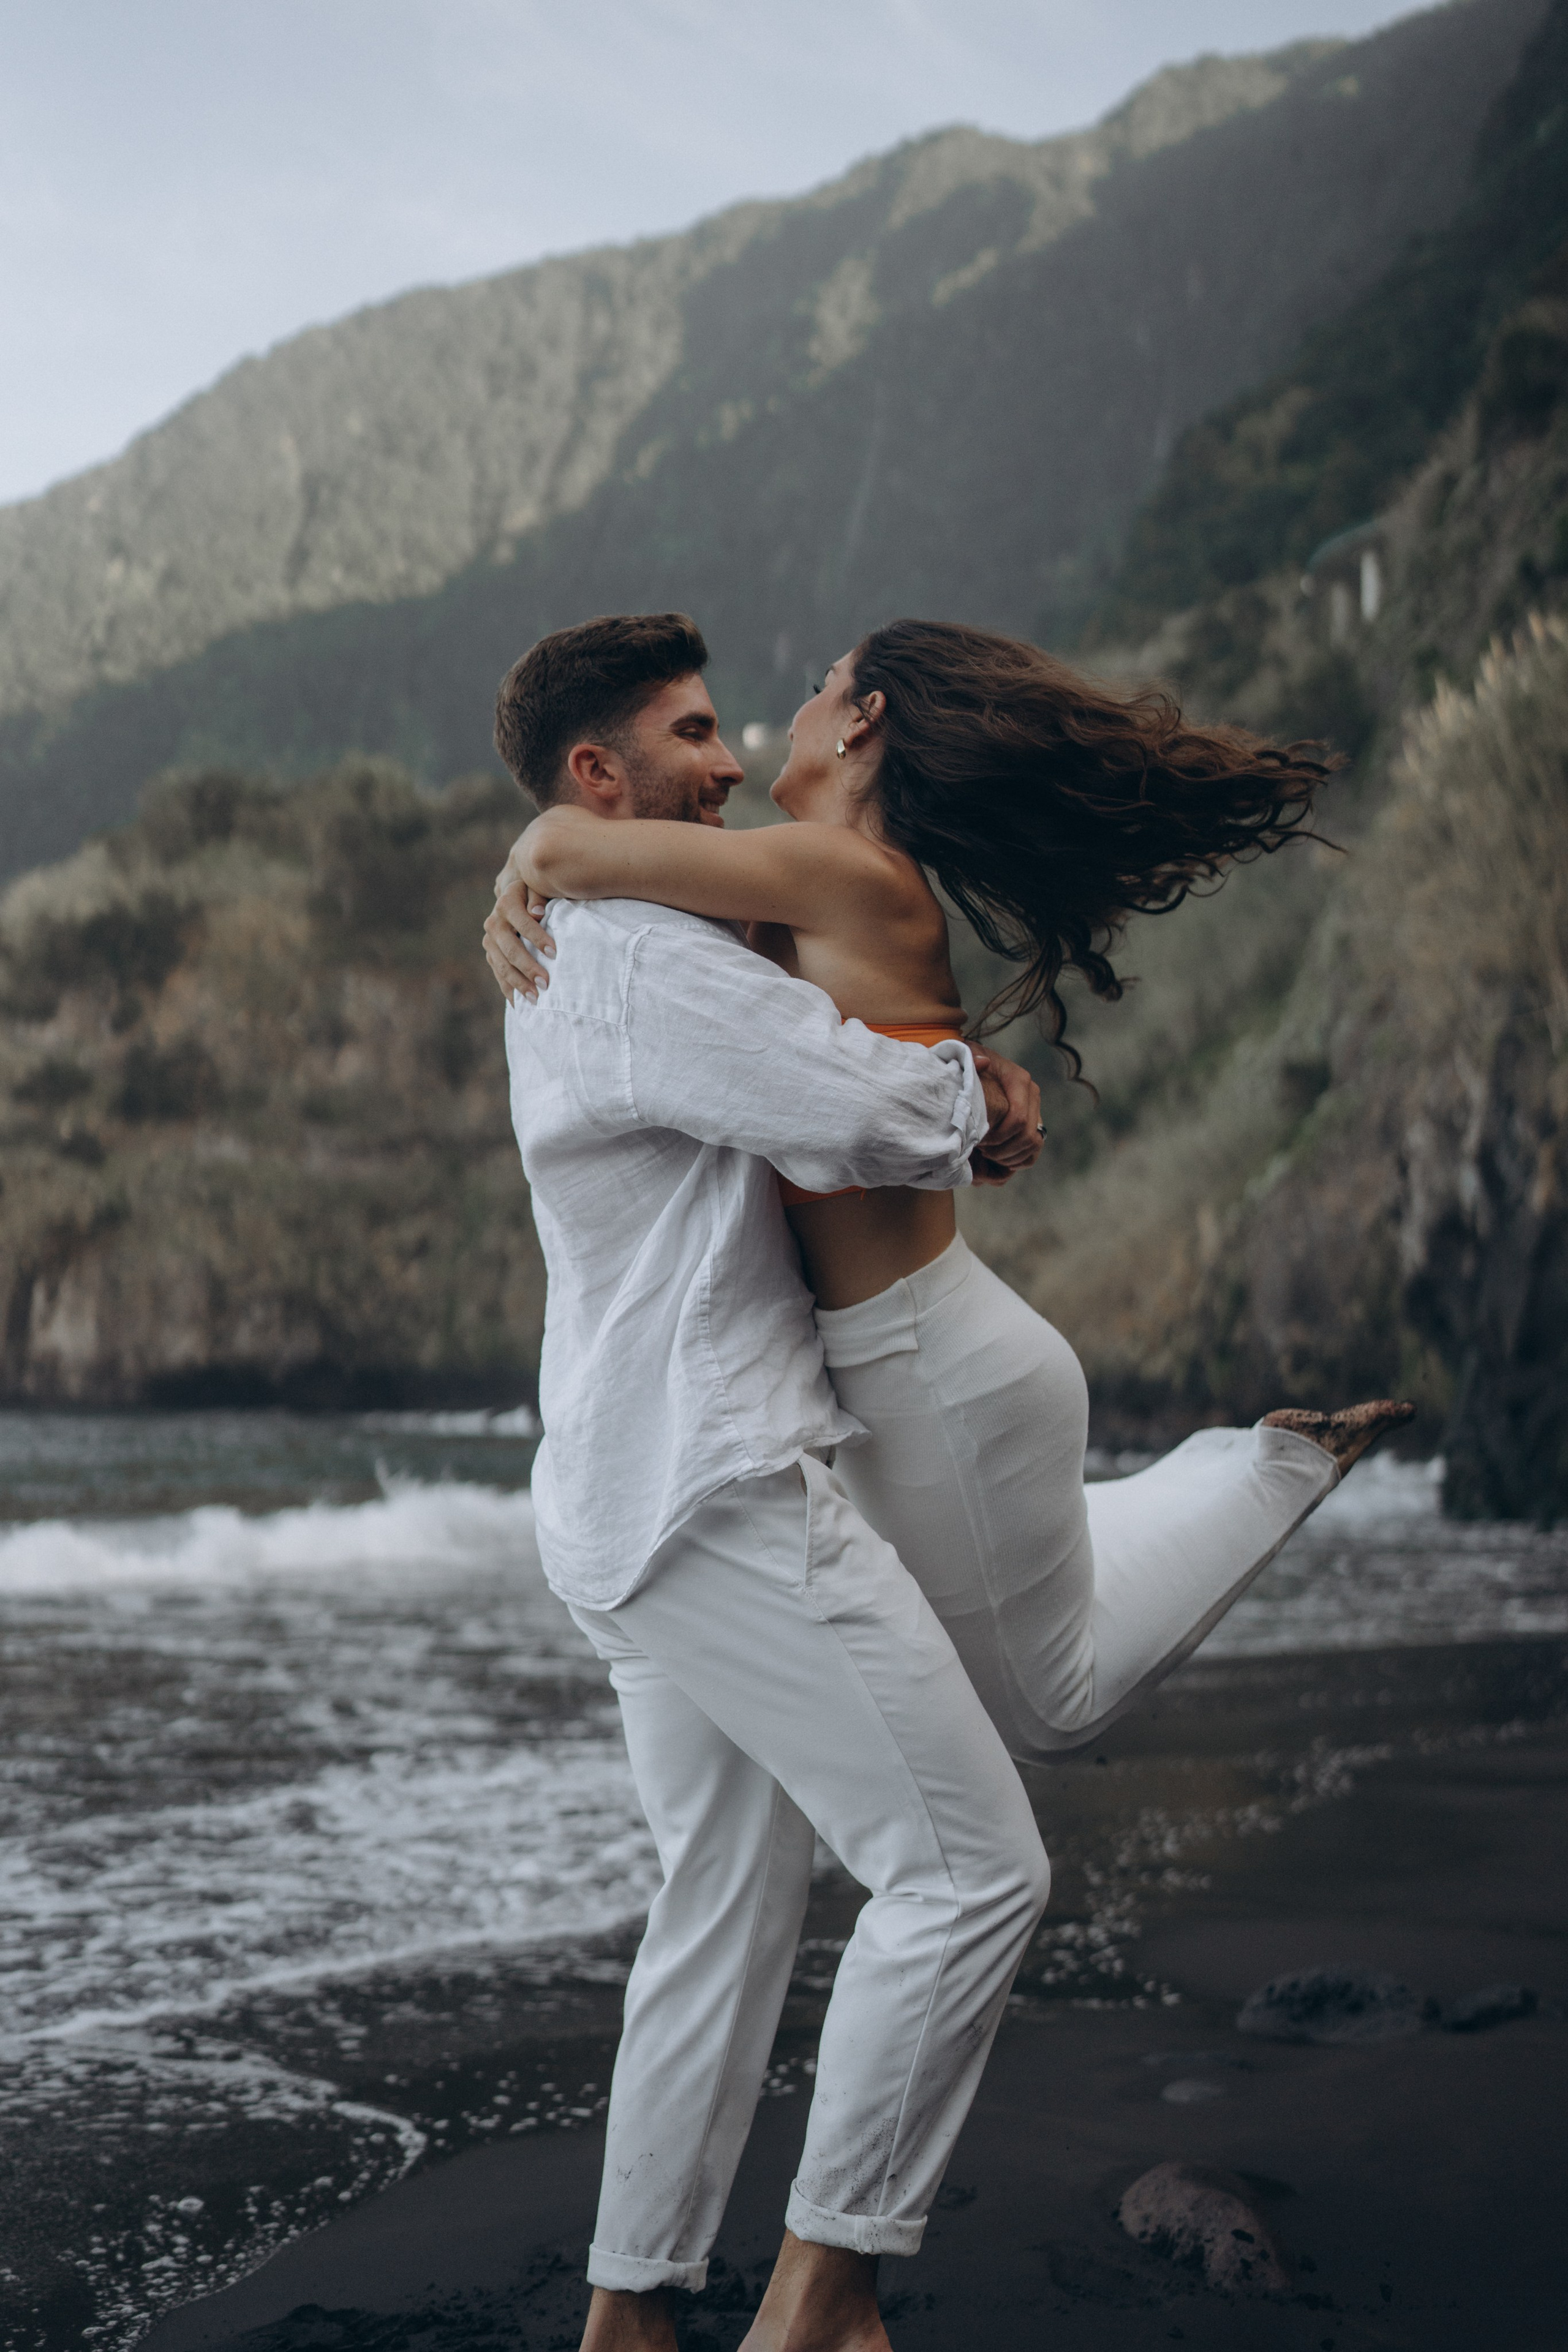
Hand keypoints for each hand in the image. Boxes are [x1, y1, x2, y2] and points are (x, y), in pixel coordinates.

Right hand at [483, 843, 555, 1003]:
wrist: (519, 898)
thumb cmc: (539, 895)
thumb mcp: (540, 889)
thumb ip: (538, 897)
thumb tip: (537, 912)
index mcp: (506, 902)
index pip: (521, 921)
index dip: (537, 937)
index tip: (554, 953)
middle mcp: (494, 922)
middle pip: (510, 949)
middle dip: (528, 967)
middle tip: (546, 983)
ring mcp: (490, 940)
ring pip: (502, 965)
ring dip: (519, 983)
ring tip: (536, 999)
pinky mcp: (492, 955)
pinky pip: (499, 975)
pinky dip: (510, 990)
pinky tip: (521, 1005)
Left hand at [971, 1048, 1043, 1181]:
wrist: (977, 1068)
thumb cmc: (969, 1065)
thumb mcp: (965, 1057)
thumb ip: (971, 1058)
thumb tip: (983, 1063)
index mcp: (1019, 1080)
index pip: (1018, 1118)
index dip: (999, 1136)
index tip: (979, 1142)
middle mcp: (1032, 1094)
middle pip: (1027, 1135)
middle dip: (1003, 1149)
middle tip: (981, 1152)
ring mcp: (1036, 1109)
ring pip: (1034, 1144)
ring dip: (1011, 1156)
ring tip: (988, 1155)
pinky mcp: (1034, 1121)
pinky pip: (1035, 1149)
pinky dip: (1019, 1159)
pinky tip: (998, 1159)